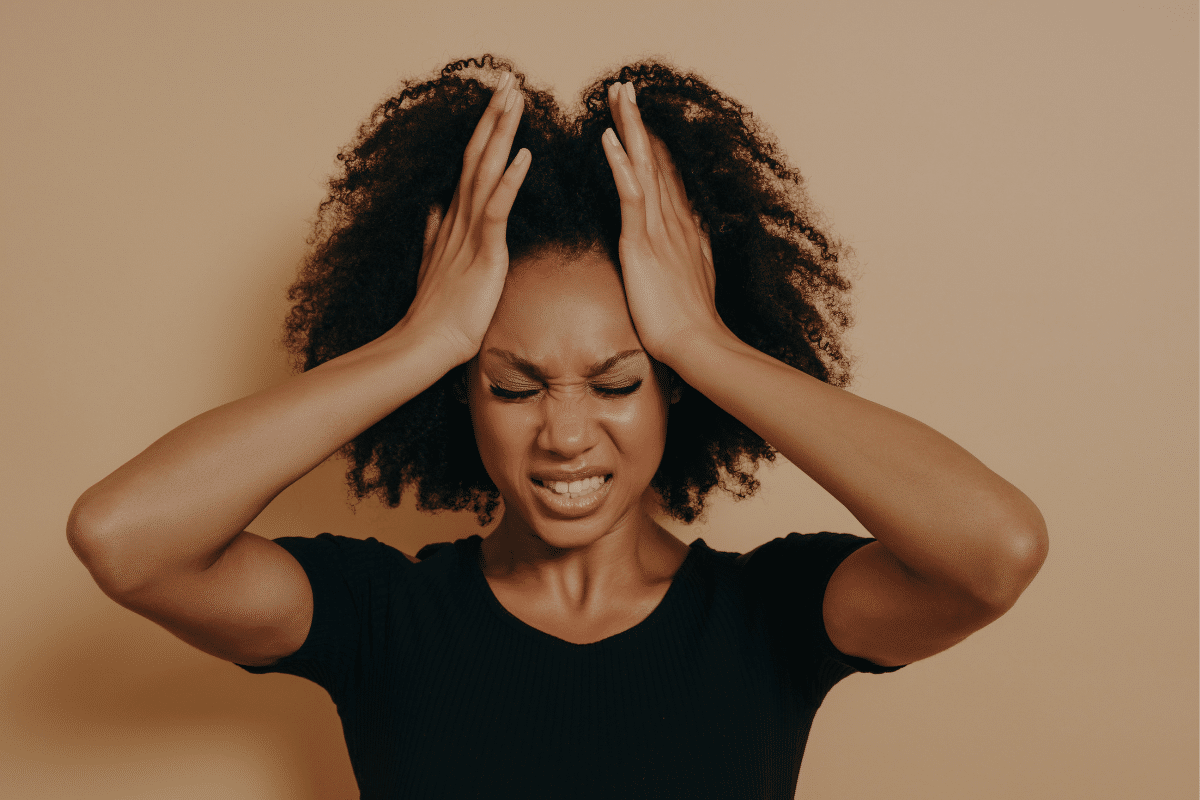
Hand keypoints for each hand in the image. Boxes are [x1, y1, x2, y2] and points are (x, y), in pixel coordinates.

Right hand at [398, 72, 530, 364]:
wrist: (427, 344)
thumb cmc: (437, 312)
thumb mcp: (435, 263)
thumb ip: (436, 233)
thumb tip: (434, 208)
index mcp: (454, 220)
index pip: (471, 164)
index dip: (484, 131)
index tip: (497, 102)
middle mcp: (459, 217)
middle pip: (477, 155)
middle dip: (494, 116)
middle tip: (509, 80)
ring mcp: (469, 232)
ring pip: (486, 170)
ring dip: (501, 132)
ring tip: (515, 98)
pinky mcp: (484, 252)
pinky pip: (497, 209)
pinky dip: (509, 180)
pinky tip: (522, 155)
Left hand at [600, 81, 723, 366]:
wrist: (697, 345)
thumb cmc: (690, 323)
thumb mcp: (693, 279)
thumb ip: (690, 253)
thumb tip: (693, 239)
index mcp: (683, 229)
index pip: (665, 174)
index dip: (653, 143)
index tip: (642, 116)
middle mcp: (675, 220)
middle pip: (654, 159)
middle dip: (639, 122)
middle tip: (624, 88)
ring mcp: (660, 230)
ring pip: (643, 167)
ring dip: (629, 128)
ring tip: (616, 95)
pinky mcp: (643, 245)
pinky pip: (630, 197)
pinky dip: (620, 166)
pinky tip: (608, 139)